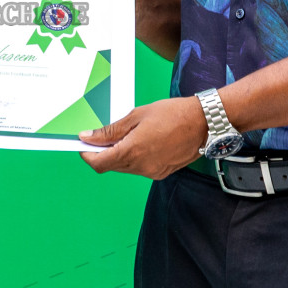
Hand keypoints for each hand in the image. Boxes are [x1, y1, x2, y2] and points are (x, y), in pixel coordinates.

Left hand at [78, 97, 205, 178]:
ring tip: (128, 135)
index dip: (87, 155)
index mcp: (132, 151)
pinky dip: (134, 158)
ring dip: (119, 155)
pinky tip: (143, 142)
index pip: (98, 163)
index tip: (84, 144)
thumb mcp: (136, 116)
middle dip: (102, 153)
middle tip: (103, 136)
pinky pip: (140, 169)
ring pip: (125, 168)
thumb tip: (88, 137)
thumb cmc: (172, 114)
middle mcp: (141, 167)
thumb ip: (110, 131)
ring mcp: (152, 172)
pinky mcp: (162, 173)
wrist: (203, 123)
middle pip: (111, 166)